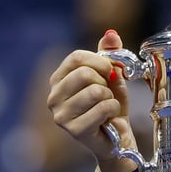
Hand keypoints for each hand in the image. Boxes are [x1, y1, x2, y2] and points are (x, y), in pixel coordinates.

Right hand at [46, 30, 137, 171]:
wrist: (117, 137)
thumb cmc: (110, 106)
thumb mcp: (112, 77)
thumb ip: (110, 54)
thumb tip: (111, 33)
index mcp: (59, 79)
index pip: (76, 57)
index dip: (100, 61)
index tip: (110, 72)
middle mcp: (53, 96)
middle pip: (85, 74)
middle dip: (105, 83)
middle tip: (106, 95)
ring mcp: (61, 115)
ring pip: (96, 91)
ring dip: (110, 99)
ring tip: (106, 108)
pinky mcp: (74, 130)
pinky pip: (103, 108)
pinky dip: (113, 111)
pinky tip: (108, 119)